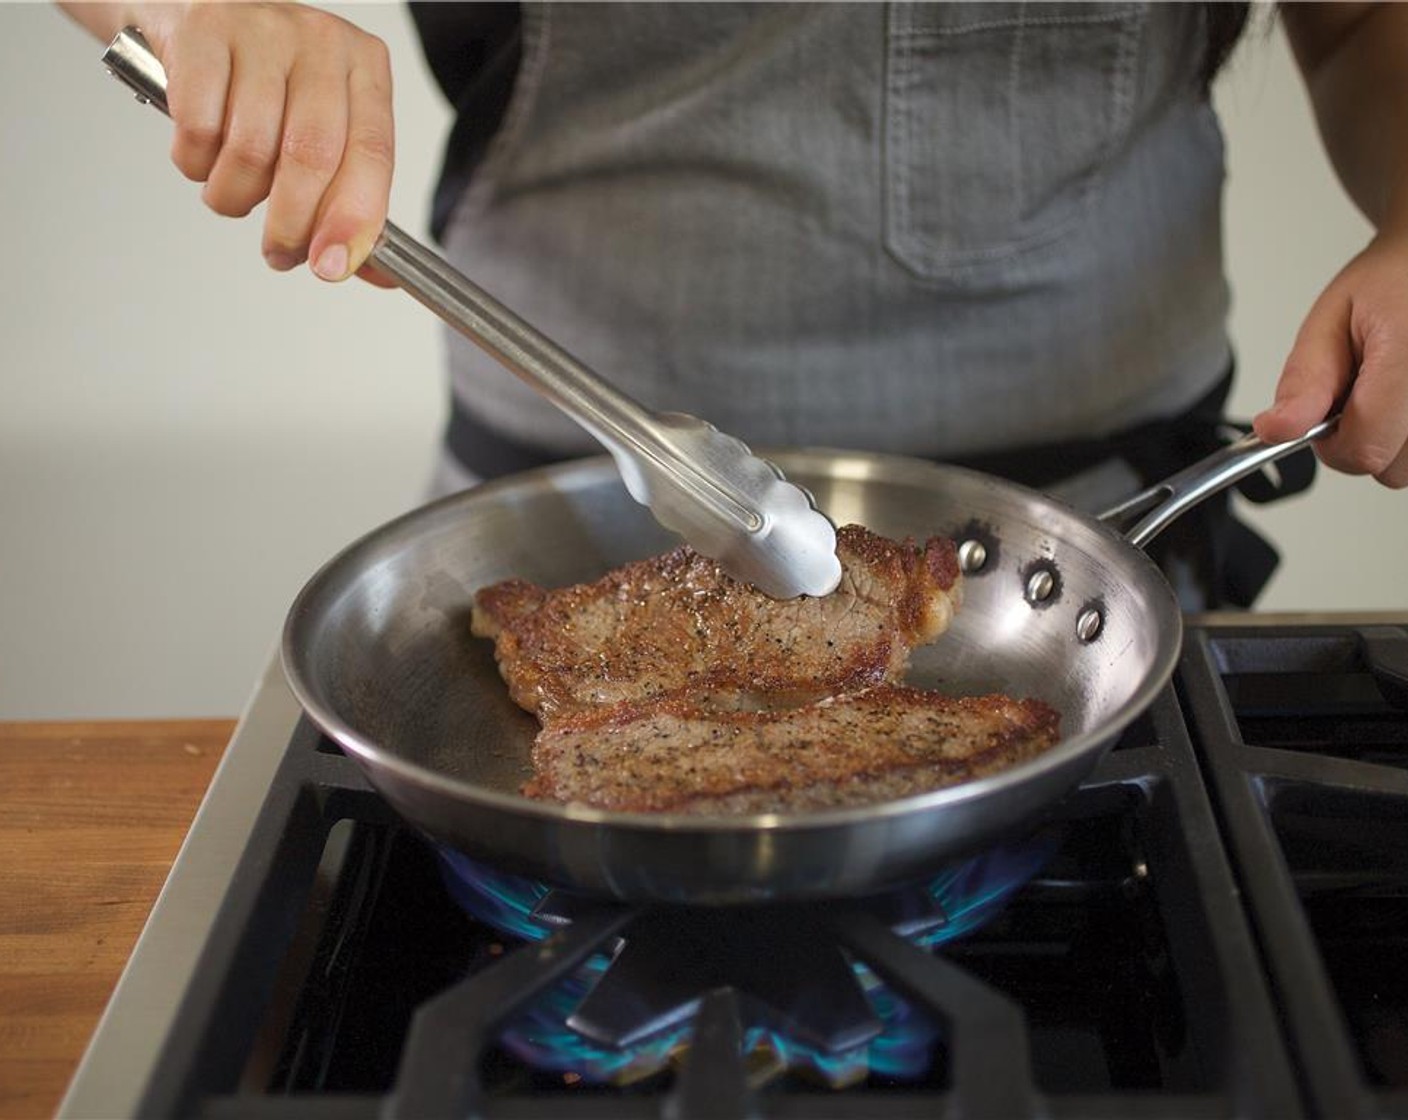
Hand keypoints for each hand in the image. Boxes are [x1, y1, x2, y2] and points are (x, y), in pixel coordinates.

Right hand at [89, 3, 395, 285]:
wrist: (189, 9)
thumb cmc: (262, 79)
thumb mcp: (320, 126)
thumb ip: (345, 195)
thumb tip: (358, 266)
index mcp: (365, 67)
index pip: (372, 154)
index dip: (353, 220)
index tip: (331, 265)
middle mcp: (320, 41)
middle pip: (313, 155)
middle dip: (292, 223)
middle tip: (279, 250)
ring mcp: (260, 30)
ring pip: (252, 148)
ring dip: (235, 196)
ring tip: (231, 193)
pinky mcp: (200, 30)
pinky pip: (199, 126)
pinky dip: (195, 162)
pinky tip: (201, 156)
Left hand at [1253, 229, 1407, 487]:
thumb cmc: (1389, 282)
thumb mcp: (1330, 320)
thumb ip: (1304, 380)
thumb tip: (1275, 430)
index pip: (1365, 449)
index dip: (1331, 444)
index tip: (1323, 416)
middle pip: (1391, 470)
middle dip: (1362, 442)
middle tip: (1360, 393)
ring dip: (1391, 441)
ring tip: (1385, 390)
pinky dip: (1406, 435)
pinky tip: (1401, 397)